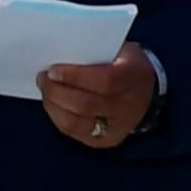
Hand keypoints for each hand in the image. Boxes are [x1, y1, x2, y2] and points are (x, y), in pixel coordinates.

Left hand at [40, 45, 159, 148]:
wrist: (146, 93)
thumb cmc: (125, 66)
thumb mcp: (120, 50)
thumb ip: (93, 54)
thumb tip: (58, 57)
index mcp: (135, 77)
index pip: (105, 81)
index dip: (75, 77)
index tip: (53, 70)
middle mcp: (129, 106)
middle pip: (86, 104)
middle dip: (57, 91)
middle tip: (43, 78)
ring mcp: (118, 127)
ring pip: (76, 122)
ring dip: (53, 105)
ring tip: (46, 90)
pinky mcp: (105, 140)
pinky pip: (74, 131)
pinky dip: (57, 117)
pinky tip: (53, 104)